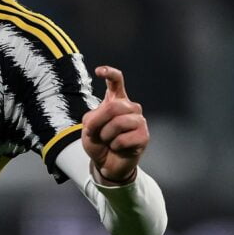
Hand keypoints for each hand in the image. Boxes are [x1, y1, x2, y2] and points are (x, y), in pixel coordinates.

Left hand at [82, 66, 148, 184]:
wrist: (106, 163)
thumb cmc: (98, 143)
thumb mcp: (89, 127)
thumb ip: (95, 117)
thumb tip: (110, 119)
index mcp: (116, 101)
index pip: (116, 82)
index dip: (109, 73)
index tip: (99, 71)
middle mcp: (130, 107)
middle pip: (113, 107)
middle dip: (98, 123)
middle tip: (94, 134)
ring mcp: (139, 121)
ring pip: (117, 123)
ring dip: (106, 136)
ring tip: (109, 141)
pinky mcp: (144, 136)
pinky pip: (123, 139)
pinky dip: (115, 146)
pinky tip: (119, 148)